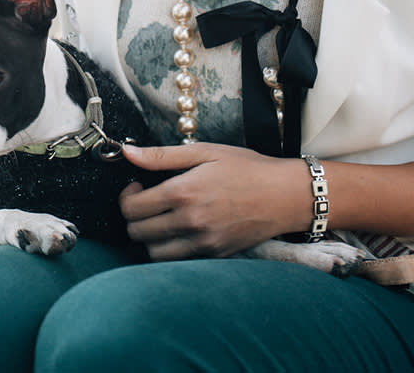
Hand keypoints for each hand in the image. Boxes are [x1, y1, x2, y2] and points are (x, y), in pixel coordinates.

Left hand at [119, 143, 306, 261]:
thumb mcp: (204, 151)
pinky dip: (171, 249)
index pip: (132, 208)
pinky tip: (179, 231)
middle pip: (137, 232)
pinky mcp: (216, 255)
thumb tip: (128, 152)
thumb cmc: (246, 168)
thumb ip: (161, 155)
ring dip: (150, 237)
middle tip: (147, 203)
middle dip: (134, 217)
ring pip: (154, 252)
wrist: (286, 195)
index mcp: (183, 192)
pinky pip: (178, 261)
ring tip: (161, 219)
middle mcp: (190, 221)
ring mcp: (203, 242)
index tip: (137, 187)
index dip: (127, 197)